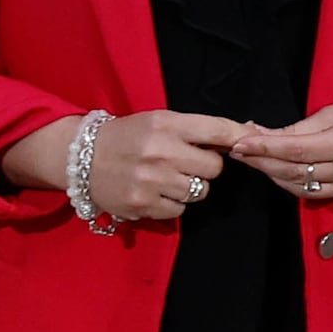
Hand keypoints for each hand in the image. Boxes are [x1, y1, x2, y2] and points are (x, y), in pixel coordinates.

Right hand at [4, 107, 251, 224]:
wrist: (82, 158)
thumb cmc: (128, 137)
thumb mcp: (160, 122)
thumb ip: (198, 129)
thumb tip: (246, 134)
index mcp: (167, 124)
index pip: (218, 129)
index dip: (239, 136)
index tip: (251, 141)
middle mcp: (161, 151)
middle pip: (214, 168)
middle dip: (205, 167)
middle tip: (186, 163)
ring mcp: (151, 180)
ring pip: (199, 191)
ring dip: (189, 187)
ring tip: (166, 177)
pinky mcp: (142, 204)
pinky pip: (179, 209)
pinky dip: (172, 203)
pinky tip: (155, 191)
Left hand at [227, 84, 332, 204]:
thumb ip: (299, 128)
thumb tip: (261, 133)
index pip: (294, 150)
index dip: (263, 148)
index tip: (239, 143)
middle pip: (294, 171)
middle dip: (262, 161)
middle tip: (240, 150)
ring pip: (301, 188)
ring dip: (275, 175)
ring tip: (257, 160)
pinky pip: (317, 193)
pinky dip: (295, 184)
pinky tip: (282, 171)